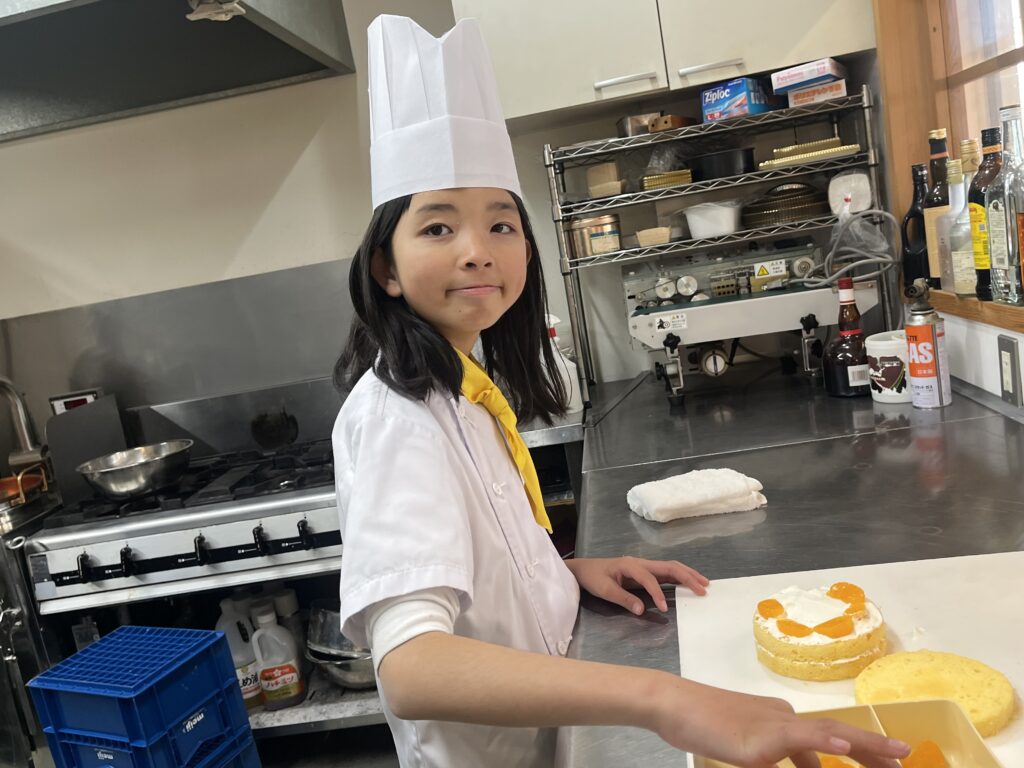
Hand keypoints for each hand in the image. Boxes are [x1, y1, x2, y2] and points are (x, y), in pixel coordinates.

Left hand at [566, 556, 707, 614]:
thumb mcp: (604, 590)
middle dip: (687, 577)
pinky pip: (667, 573)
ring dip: (688, 575)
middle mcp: (641, 563)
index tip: (664, 609)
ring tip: (705, 584)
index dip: (658, 593)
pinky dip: (681, 577)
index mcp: (631, 565)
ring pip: (671, 567)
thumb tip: (642, 610)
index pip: (649, 578)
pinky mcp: (646, 572)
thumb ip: (623, 599)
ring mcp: (645, 566)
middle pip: (669, 566)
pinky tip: (691, 583)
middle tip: (703, 589)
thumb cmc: (594, 578)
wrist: (585, 569)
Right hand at [653, 677, 909, 767]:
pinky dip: (822, 748)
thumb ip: (776, 752)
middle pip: (836, 732)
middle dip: (874, 748)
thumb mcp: (743, 742)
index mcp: (781, 718)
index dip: (862, 749)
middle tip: (905, 758)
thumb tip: (811, 764)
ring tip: (894, 757)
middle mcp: (782, 718)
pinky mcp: (757, 743)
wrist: (671, 703)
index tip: (889, 761)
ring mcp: (771, 728)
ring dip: (863, 747)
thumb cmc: (701, 720)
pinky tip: (844, 750)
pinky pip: (796, 747)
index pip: (828, 736)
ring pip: (825, 736)